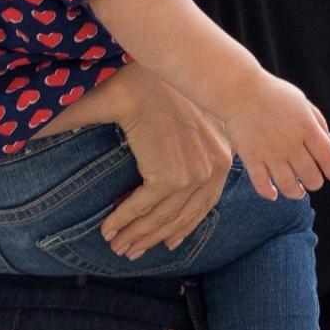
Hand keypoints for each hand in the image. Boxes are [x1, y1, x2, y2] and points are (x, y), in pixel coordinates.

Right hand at [99, 68, 232, 259]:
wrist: (145, 78)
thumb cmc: (161, 92)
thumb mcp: (187, 123)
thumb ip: (184, 148)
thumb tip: (173, 167)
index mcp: (222, 156)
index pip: (204, 204)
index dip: (182, 226)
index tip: (166, 241)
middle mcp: (214, 169)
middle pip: (181, 217)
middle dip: (152, 238)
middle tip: (131, 251)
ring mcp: (193, 175)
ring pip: (161, 218)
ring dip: (135, 236)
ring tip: (117, 246)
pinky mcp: (169, 177)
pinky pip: (141, 207)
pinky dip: (122, 221)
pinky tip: (107, 230)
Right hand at [221, 71, 329, 200]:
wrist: (239, 90)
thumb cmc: (273, 94)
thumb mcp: (302, 102)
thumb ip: (318, 121)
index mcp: (307, 127)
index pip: (328, 158)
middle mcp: (291, 143)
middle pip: (311, 176)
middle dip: (315, 183)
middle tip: (312, 181)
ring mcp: (270, 152)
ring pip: (289, 185)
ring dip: (296, 193)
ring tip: (297, 192)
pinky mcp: (251, 158)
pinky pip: (262, 185)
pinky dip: (269, 193)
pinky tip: (274, 193)